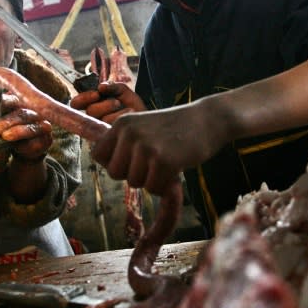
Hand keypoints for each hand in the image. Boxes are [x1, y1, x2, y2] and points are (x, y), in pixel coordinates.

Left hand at [0, 103, 52, 161]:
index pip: (10, 100)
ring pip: (30, 127)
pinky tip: (18, 147)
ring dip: (17, 131)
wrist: (24, 150)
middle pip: (21, 113)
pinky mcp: (46, 139)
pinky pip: (37, 141)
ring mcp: (42, 125)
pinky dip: (27, 145)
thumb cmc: (7, 132)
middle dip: (6, 121)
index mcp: (20, 103)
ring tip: (4, 136)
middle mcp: (33, 112)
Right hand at [70, 82, 145, 124]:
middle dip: (104, 105)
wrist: (147, 120)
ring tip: (128, 109)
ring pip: (101, 120)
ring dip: (115, 112)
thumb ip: (112, 87)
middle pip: (90, 111)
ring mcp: (100, 130)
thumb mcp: (123, 92)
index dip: (83, 98)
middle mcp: (94, 119)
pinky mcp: (109, 139)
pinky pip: (111, 127)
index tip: (97, 94)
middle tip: (117, 102)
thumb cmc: (133, 106)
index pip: (76, 104)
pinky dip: (123, 118)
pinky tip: (131, 115)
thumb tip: (100, 87)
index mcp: (93, 106)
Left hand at [91, 103, 225, 195]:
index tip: (132, 161)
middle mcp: (131, 134)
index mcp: (122, 124)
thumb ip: (125, 143)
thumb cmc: (177, 127)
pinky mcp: (165, 161)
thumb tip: (109, 168)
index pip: (98, 155)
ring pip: (135, 183)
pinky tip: (175, 169)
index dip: (114, 163)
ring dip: (151, 180)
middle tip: (153, 164)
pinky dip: (164, 186)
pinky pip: (153, 188)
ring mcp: (148, 147)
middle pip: (115, 173)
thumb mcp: (144, 126)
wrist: (209, 119)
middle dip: (133, 175)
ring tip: (166, 163)